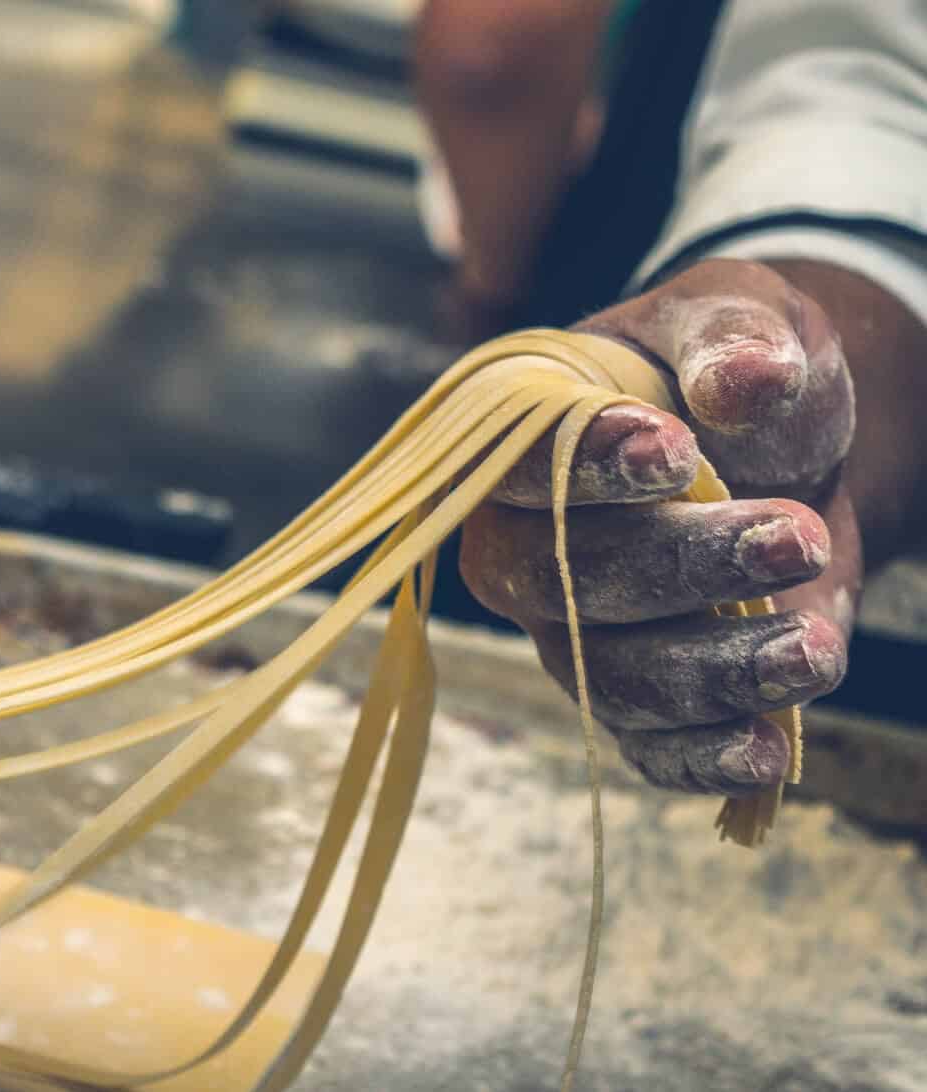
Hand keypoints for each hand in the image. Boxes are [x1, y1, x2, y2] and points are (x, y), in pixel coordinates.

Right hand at [459, 259, 857, 794]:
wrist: (776, 446)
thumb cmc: (730, 369)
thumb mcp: (738, 313)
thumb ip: (732, 334)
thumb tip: (746, 382)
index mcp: (521, 441)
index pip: (519, 467)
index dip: (586, 470)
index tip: (678, 454)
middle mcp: (522, 544)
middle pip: (562, 581)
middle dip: (679, 568)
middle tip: (795, 536)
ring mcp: (566, 628)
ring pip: (608, 674)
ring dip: (710, 670)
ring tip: (813, 647)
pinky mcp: (626, 691)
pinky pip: (642, 743)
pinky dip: (698, 756)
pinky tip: (766, 749)